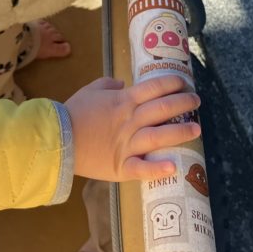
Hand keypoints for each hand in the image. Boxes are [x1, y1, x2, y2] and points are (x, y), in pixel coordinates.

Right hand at [65, 75, 200, 181]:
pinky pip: (143, 168)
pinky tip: (174, 166)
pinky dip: (158, 169)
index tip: (183, 82)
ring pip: (159, 136)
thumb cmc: (72, 113)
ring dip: (180, 132)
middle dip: (183, 103)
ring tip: (196, 129)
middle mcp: (130, 121)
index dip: (171, 83)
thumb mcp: (90, 90)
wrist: (56, 140)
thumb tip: (123, 83)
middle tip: (196, 101)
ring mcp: (127, 144)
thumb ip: (108, 84)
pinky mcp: (121, 166)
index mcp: (123, 101)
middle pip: (162, 109)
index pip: (153, 88)